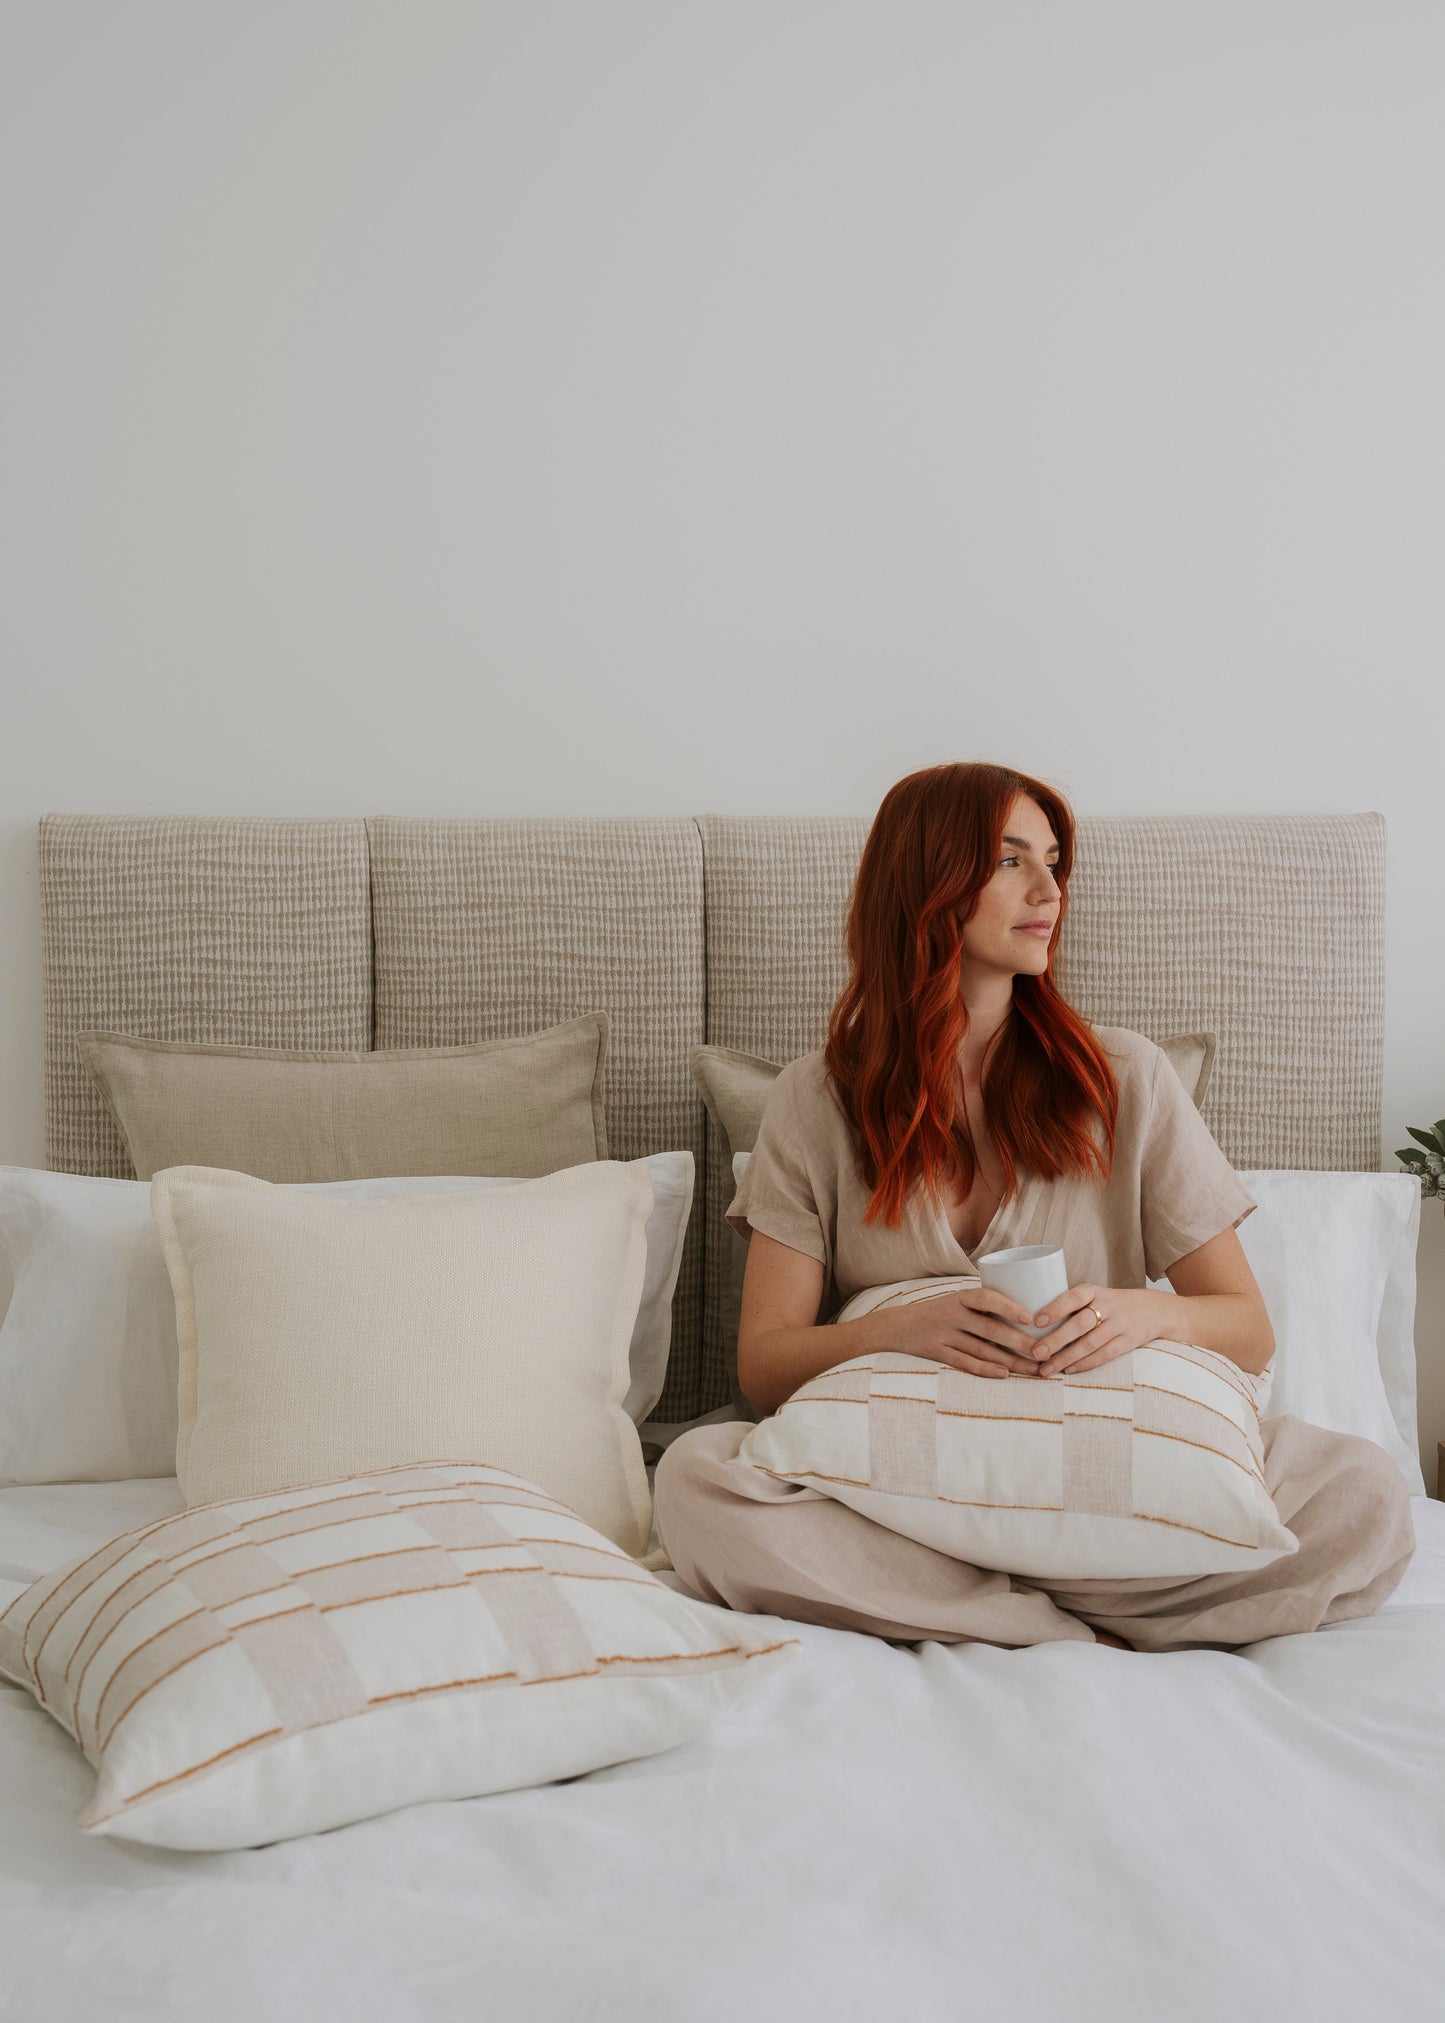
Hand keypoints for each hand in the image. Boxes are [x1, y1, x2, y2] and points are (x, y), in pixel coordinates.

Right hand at [879, 1287, 1045, 1380]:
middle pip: (990, 1329)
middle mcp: (951, 1314)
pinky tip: (1004, 1375)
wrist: (897, 1327)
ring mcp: (943, 1335)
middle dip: (1020, 1342)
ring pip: (982, 1350)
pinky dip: (985, 1370)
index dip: (1008, 1306)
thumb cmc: (939, 1313)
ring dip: (1011, 1361)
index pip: (986, 1298)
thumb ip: (984, 1306)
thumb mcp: (957, 1301)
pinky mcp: (937, 1353)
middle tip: (1045, 1352)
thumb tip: (1029, 1312)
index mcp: (960, 1297)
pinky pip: (964, 1363)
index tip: (1031, 1318)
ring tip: (1034, 1369)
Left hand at [1030, 1284, 1158, 1377]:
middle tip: (1036, 1352)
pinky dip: (1086, 1363)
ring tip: (1046, 1369)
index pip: (1073, 1296)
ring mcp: (1120, 1324)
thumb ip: (1070, 1306)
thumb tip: (1029, 1323)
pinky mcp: (1129, 1341)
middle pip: (1080, 1324)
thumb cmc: (1110, 1304)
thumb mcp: (1094, 1296)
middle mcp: (1108, 1305)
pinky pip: (1105, 1354)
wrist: (1153, 1310)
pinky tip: (1069, 1370)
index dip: (1055, 1308)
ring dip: (1066, 1357)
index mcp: (1094, 1291)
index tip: (1036, 1321)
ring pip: (1090, 1343)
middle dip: (1056, 1339)